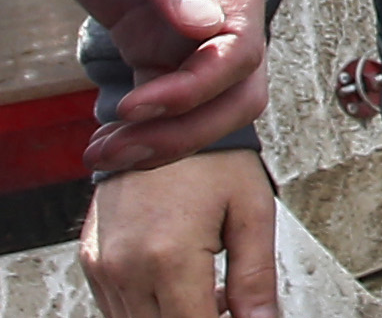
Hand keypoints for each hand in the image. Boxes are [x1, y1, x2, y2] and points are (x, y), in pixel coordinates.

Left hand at [1, 0, 266, 169]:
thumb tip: (206, 26)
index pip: (241, 46)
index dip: (197, 88)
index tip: (140, 105)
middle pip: (237, 86)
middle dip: (185, 128)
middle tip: (119, 146)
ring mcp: (185, 15)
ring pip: (205, 99)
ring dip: (164, 137)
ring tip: (103, 153)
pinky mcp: (149, 29)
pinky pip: (164, 91)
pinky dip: (142, 125)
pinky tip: (103, 139)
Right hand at [80, 148, 279, 317]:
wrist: (162, 118)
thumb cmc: (213, 158)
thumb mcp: (252, 211)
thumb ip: (256, 277)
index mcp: (168, 256)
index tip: (239, 314)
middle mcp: (126, 266)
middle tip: (229, 299)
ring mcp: (102, 264)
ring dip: (174, 316)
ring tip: (211, 288)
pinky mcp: (91, 259)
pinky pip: (116, 305)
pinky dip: (149, 306)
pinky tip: (182, 282)